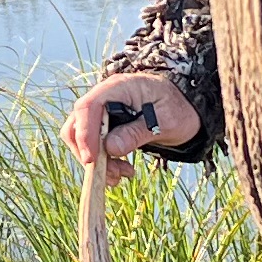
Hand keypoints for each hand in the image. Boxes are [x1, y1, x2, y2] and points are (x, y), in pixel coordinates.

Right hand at [65, 72, 200, 178]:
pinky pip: (91, 145)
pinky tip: (121, 170)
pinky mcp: (103, 126)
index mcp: (119, 87)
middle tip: (112, 173)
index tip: (92, 160)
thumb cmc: (178, 108)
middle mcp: (104, 96)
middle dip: (89, 153)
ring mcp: (101, 112)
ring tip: (122, 174)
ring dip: (97, 162)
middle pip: (77, 124)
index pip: (89, 107)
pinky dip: (102, 162)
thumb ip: (138, 132)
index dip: (85, 134)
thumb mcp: (166, 121)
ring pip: (81, 139)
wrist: (184, 108)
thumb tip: (111, 148)